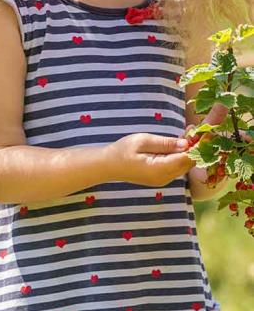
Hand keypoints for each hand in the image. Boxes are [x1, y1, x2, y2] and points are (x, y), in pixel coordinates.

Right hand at [107, 103, 229, 187]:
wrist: (108, 165)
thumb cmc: (121, 150)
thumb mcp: (142, 141)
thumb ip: (165, 143)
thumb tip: (187, 144)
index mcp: (160, 169)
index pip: (187, 158)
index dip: (198, 146)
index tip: (203, 132)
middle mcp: (165, 178)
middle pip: (188, 163)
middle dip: (195, 147)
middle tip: (195, 130)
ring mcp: (163, 180)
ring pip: (184, 166)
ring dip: (189, 151)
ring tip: (189, 134)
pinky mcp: (161, 178)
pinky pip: (177, 167)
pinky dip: (181, 156)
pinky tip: (179, 145)